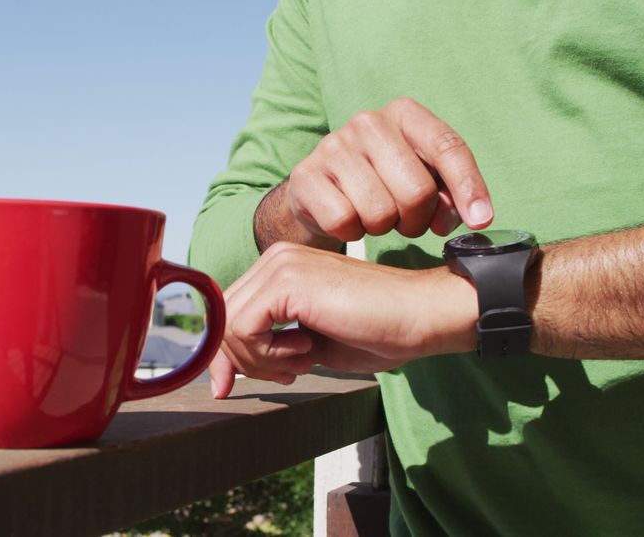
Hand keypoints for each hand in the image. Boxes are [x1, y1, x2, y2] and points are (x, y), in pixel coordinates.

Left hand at [209, 242, 476, 397]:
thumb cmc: (377, 331)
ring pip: (230, 326)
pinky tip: (306, 353)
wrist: (420, 316)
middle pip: (223, 318)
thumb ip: (271, 346)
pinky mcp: (288, 281)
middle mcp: (276, 258)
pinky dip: (268, 354)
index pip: (228, 311)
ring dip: (260, 360)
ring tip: (304, 361)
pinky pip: (244, 328)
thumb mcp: (310, 342)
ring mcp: (281, 265)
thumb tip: (228, 369)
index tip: (228, 386)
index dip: (224, 354)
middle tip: (288, 374)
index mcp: (281, 267)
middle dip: (241, 361)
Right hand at [255, 97, 493, 250]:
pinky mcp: (306, 175)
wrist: (320, 191)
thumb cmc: (383, 184)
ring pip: (380, 212)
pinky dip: (352, 232)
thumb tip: (463, 219)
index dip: (469, 187)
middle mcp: (368, 122)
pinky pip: (344, 221)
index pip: (447, 147)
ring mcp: (333, 146)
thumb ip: (449, 194)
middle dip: (418, 219)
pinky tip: (349, 219)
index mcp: (404, 114)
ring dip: (383, 228)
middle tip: (408, 222)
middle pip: (416, 190)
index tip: (481, 221)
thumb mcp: (423, 179)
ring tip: (375, 217)